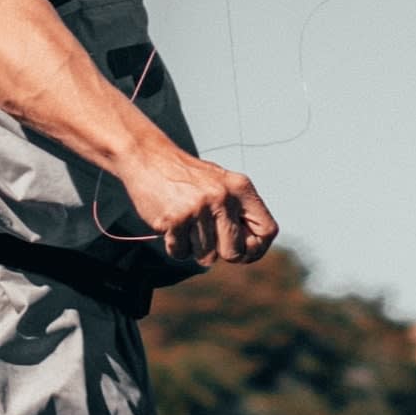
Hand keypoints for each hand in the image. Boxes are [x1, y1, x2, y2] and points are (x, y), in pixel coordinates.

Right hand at [120, 148, 278, 264]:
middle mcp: (223, 197)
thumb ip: (238, 212)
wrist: (148, 158)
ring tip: (186, 224)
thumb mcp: (221, 184)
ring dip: (193, 247)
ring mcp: (199, 208)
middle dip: (220, 252)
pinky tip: (171, 226)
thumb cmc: (187, 177)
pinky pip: (181, 253)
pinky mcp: (175, 219)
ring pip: (206, 256)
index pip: (267, 230)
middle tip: (206, 237)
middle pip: (234, 252)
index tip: (243, 251)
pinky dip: (175, 246)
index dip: (257, 248)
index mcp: (241, 188)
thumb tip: (251, 251)